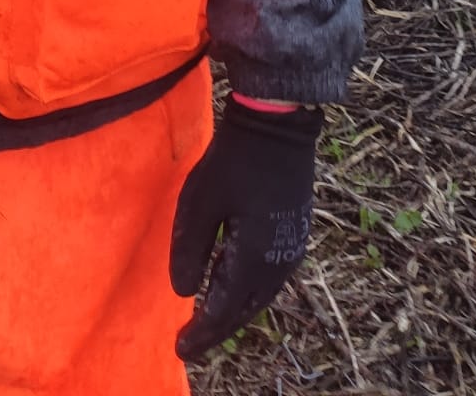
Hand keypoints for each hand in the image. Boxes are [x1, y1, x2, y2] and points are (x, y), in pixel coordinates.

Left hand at [169, 100, 322, 360]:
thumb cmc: (232, 160)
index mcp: (254, 259)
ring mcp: (292, 250)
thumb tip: (184, 294)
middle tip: (192, 342)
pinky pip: (269, 280)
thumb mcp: (199, 202)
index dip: (202, 333)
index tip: (180, 349)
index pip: (224, 310)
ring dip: (234, 312)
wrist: (277, 127)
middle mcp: (279, 263)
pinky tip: (234, 289)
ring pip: (260, 297)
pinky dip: (248, 293)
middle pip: (244, 310)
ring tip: (210, 322)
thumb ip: (190, 250)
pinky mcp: (295, 235)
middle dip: (217, 329)